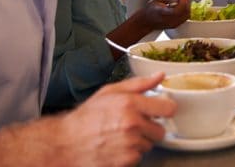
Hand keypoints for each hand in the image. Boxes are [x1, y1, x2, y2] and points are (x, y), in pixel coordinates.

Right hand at [57, 73, 175, 166]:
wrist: (65, 143)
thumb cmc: (86, 117)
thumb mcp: (110, 92)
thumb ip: (139, 84)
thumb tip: (160, 76)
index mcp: (130, 104)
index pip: (168, 109)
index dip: (165, 110)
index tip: (161, 110)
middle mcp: (133, 124)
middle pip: (160, 131)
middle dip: (150, 129)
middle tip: (133, 126)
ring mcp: (130, 144)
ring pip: (149, 145)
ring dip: (139, 142)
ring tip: (120, 136)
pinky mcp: (126, 161)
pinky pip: (139, 157)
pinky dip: (130, 154)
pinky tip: (116, 147)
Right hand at [145, 0, 189, 28]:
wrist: (147, 21)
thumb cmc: (151, 9)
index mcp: (162, 14)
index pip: (176, 11)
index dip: (183, 1)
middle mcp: (168, 21)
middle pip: (184, 13)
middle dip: (187, 2)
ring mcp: (173, 25)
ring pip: (187, 15)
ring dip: (187, 6)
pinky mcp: (176, 26)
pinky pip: (185, 18)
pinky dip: (186, 10)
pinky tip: (182, 5)